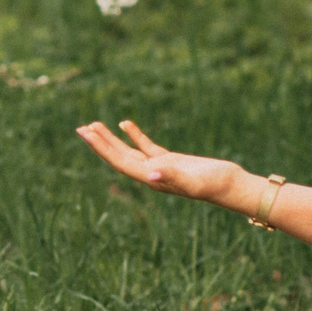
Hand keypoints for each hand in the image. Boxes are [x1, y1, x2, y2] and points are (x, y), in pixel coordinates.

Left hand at [76, 119, 242, 203]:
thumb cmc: (215, 185)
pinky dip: (134, 134)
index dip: (102, 148)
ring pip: (130, 150)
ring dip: (112, 139)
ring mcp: (160, 167)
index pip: (121, 161)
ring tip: (94, 125)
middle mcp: (151, 175)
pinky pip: (146, 146)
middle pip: (119, 156)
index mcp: (152, 179)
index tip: (86, 134)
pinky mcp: (171, 160)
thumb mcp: (193, 181)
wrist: (232, 186)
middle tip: (80, 128)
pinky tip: (125, 124)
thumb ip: (171, 177)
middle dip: (99, 143)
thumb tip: (149, 174)